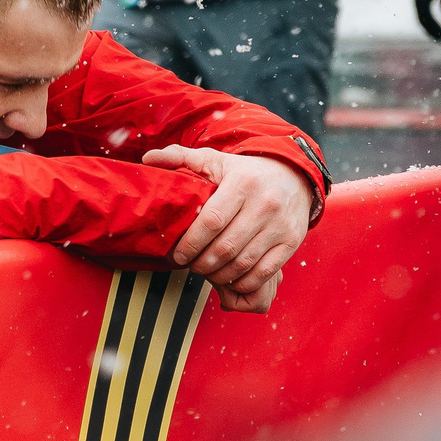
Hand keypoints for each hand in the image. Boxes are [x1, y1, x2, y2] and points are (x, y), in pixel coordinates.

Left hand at [146, 146, 316, 312]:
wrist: (293, 177)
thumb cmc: (244, 173)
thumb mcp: (214, 160)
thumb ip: (180, 157)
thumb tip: (148, 159)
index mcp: (243, 183)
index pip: (211, 221)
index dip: (190, 243)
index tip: (177, 255)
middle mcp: (265, 204)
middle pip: (225, 247)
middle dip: (201, 264)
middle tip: (190, 266)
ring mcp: (281, 225)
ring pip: (243, 264)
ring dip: (219, 275)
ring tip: (206, 272)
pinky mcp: (292, 242)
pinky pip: (264, 273)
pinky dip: (243, 282)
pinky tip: (229, 277)